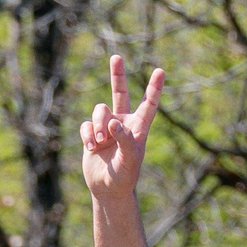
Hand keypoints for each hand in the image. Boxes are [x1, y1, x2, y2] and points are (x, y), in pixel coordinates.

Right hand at [80, 54, 163, 205]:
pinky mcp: (91, 133)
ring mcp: (106, 127)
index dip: (154, 88)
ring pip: (100, 110)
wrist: (107, 189)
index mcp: (139, 128)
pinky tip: (92, 147)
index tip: (160, 71)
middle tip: (116, 57)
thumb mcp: (129, 160)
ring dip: (98, 125)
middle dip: (118, 75)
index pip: (149, 105)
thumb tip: (113, 122)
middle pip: (120, 93)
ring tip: (99, 142)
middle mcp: (123, 123)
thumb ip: (124, 140)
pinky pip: (86, 124)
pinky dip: (87, 134)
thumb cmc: (124, 177)